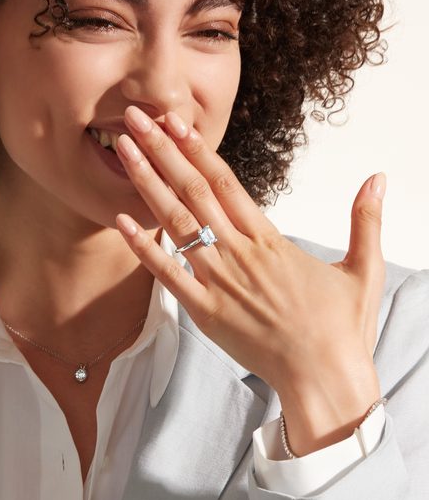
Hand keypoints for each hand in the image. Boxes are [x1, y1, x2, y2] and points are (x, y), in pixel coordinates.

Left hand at [115, 105, 385, 454]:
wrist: (324, 380)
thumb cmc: (341, 329)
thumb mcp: (362, 269)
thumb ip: (365, 221)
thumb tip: (378, 179)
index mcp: (270, 240)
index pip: (225, 181)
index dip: (196, 148)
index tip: (174, 122)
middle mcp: (239, 252)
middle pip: (193, 190)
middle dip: (161, 150)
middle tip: (134, 118)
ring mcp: (219, 281)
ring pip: (176, 222)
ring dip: (147, 184)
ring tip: (123, 151)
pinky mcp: (205, 312)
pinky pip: (168, 274)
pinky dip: (144, 246)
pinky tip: (120, 221)